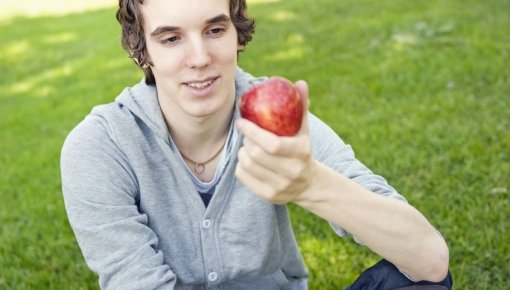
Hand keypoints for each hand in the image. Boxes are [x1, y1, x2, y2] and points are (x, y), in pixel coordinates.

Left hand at [235, 80, 314, 203]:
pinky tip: (247, 160)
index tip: (241, 122)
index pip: (272, 144)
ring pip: (248, 165)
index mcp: (301, 154)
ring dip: (242, 152)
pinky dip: (240, 166)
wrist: (309, 184)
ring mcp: (280, 187)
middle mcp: (292, 173)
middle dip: (246, 141)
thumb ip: (301, 106)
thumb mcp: (304, 129)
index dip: (253, 133)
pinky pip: (243, 177)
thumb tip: (300, 83)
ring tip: (247, 146)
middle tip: (246, 132)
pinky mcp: (268, 196)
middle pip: (257, 155)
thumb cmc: (302, 149)